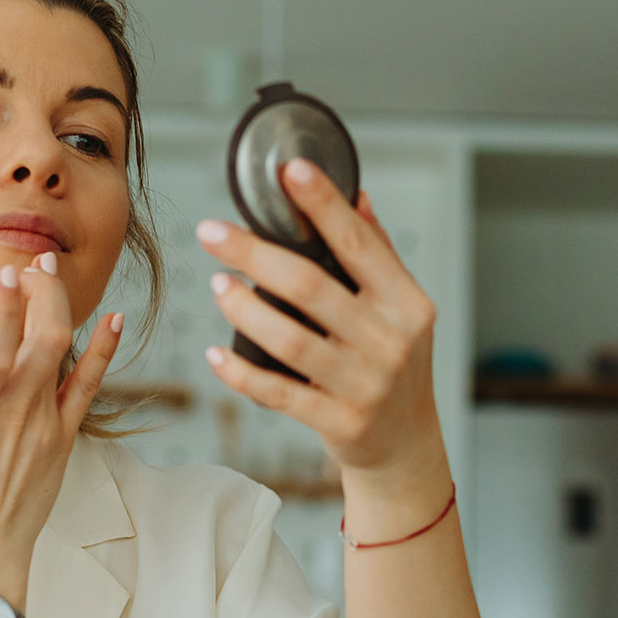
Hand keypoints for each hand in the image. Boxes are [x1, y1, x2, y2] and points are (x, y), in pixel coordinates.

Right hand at [0, 253, 123, 568]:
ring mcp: (43, 427)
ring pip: (64, 354)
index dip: (2, 307)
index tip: (3, 270)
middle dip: (41, 290)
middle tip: (31, 257)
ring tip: (50, 271)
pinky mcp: (63, 439)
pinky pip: (90, 387)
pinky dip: (104, 351)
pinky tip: (113, 319)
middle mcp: (11, 416)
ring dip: (60, 308)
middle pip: (40, 339)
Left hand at [197, 158, 442, 477]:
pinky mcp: (339, 421)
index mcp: (406, 302)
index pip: (358, 243)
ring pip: (291, 340)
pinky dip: (242, 373)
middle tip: (212, 232)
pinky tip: (215, 353)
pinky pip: (279, 393)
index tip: (288, 172)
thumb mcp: (401, 311)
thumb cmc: (393, 367)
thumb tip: (355, 194)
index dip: (323, 205)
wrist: (405, 444)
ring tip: (217, 284)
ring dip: (245, 310)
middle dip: (255, 253)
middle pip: (311, 286)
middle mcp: (390, 341)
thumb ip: (378, 255)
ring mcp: (364, 384)